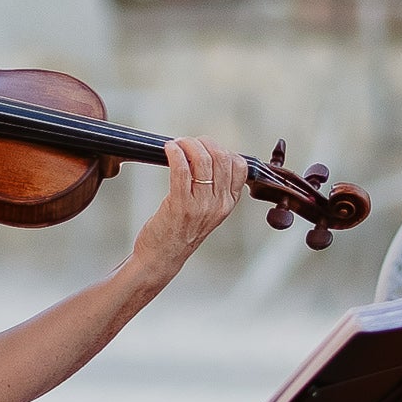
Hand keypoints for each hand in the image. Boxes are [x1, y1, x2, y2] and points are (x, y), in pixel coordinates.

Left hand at [126, 135, 248, 284]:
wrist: (162, 258)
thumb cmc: (179, 232)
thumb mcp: (206, 212)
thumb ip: (212, 190)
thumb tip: (205, 155)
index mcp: (228, 204)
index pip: (239, 166)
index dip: (222, 149)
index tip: (205, 147)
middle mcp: (219, 204)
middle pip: (221, 158)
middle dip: (203, 143)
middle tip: (187, 142)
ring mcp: (201, 206)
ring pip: (203, 161)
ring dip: (187, 145)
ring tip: (176, 144)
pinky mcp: (180, 206)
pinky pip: (182, 170)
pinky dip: (175, 154)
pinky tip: (169, 149)